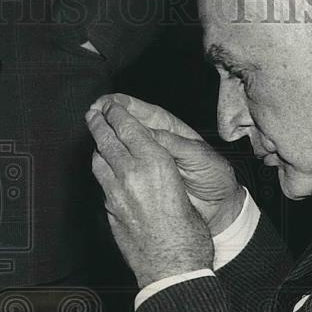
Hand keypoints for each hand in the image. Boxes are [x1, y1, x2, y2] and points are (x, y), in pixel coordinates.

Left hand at [86, 101, 213, 287]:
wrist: (173, 269)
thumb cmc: (189, 236)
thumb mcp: (185, 193)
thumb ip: (166, 177)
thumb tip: (156, 169)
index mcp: (154, 165)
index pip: (129, 127)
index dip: (118, 113)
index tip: (111, 105)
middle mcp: (130, 175)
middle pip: (106, 139)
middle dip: (99, 123)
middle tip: (94, 112)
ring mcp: (115, 195)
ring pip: (99, 161)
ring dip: (98, 147)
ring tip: (99, 140)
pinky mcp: (110, 212)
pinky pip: (102, 185)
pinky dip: (103, 173)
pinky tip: (108, 173)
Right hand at [91, 93, 243, 235]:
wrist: (219, 207)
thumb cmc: (214, 178)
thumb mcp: (199, 157)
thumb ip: (175, 145)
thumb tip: (150, 134)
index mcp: (171, 130)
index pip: (143, 111)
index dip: (122, 105)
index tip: (106, 103)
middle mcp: (157, 142)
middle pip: (128, 124)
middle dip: (108, 117)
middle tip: (92, 114)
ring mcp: (149, 161)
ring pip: (123, 145)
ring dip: (107, 138)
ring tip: (92, 132)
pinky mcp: (145, 179)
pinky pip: (126, 168)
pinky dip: (112, 163)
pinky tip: (100, 159)